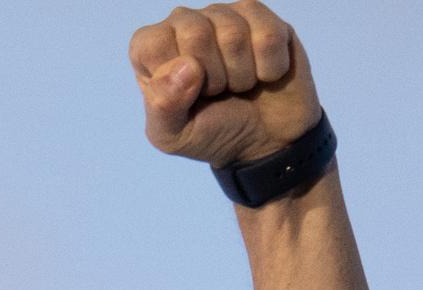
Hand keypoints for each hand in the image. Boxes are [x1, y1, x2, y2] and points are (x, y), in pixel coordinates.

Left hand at [129, 3, 321, 169]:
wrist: (264, 141)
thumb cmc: (212, 132)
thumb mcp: (174, 136)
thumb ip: (162, 106)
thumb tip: (185, 66)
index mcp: (152, 47)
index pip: (153, 44)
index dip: (176, 81)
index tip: (188, 98)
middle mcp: (184, 23)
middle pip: (196, 33)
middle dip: (214, 78)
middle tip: (218, 92)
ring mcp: (223, 15)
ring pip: (234, 34)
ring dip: (243, 76)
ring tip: (240, 85)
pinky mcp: (260, 17)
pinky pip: (268, 36)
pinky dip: (270, 69)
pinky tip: (263, 74)